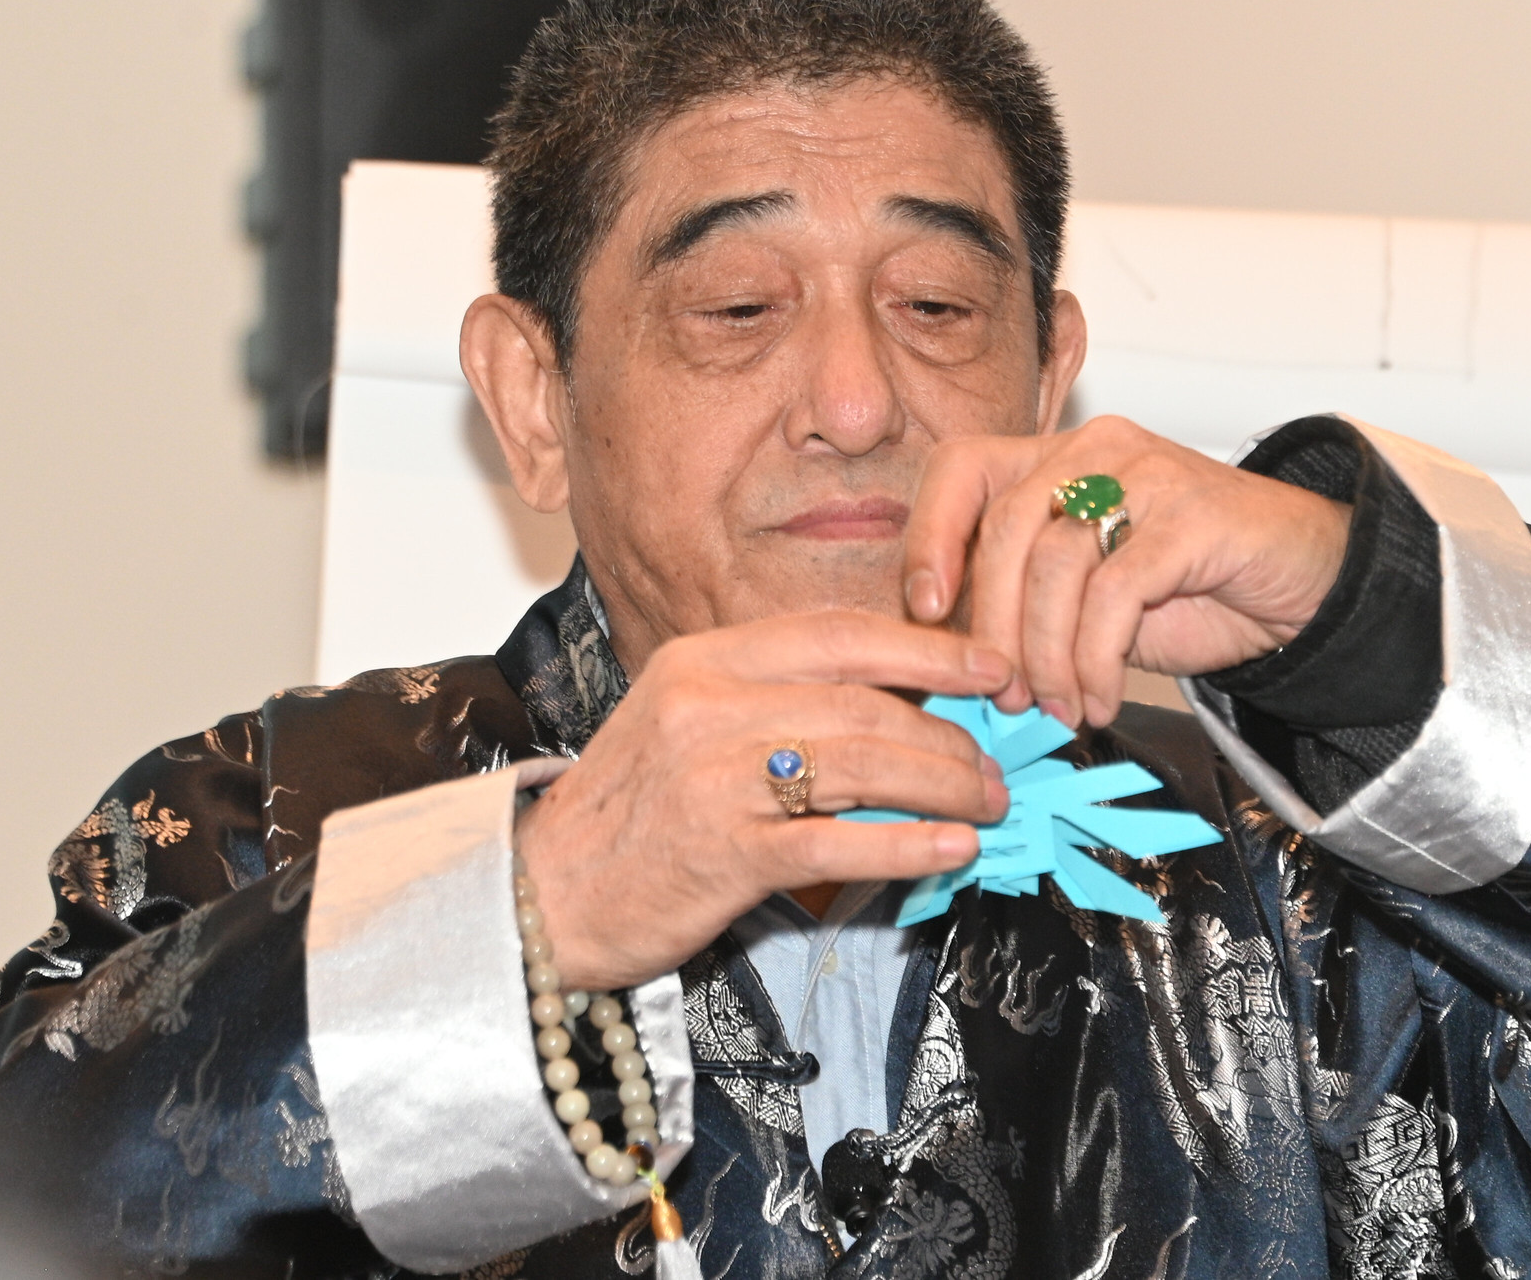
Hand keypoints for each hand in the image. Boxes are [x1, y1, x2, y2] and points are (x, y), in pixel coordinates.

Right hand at [515, 611, 1012, 989]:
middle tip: (995, 763)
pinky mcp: (726, 851)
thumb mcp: (688, 723)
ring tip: (986, 805)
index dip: (928, 648)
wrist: (536, 898)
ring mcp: (717, 776)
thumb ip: (776, 702)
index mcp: (705, 659)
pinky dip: (909, 845)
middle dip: (948, 733)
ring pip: (865, 763)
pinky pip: (842, 842)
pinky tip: (952, 850)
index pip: (840, 633)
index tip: (990, 668)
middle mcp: (710, 704)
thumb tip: (897, 706)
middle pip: (865, 702)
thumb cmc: (628, 815)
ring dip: (943, 785)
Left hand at [903, 415, 1350, 729]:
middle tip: (1002, 695)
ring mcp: (1146, 474)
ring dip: (1046, 655)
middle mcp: (1095, 451)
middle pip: (1004, 527)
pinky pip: (1115, 592)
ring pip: (1055, 563)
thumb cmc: (1189, 590)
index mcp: (1058, 457)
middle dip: (991, 626)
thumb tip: (948, 660)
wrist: (1303, 583)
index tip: (925, 611)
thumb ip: (1023, 603)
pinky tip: (1099, 699)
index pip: (963, 468)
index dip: (930, 536)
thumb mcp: (1086, 594)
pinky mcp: (1192, 515)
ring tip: (1056, 707)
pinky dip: (1095, 660)